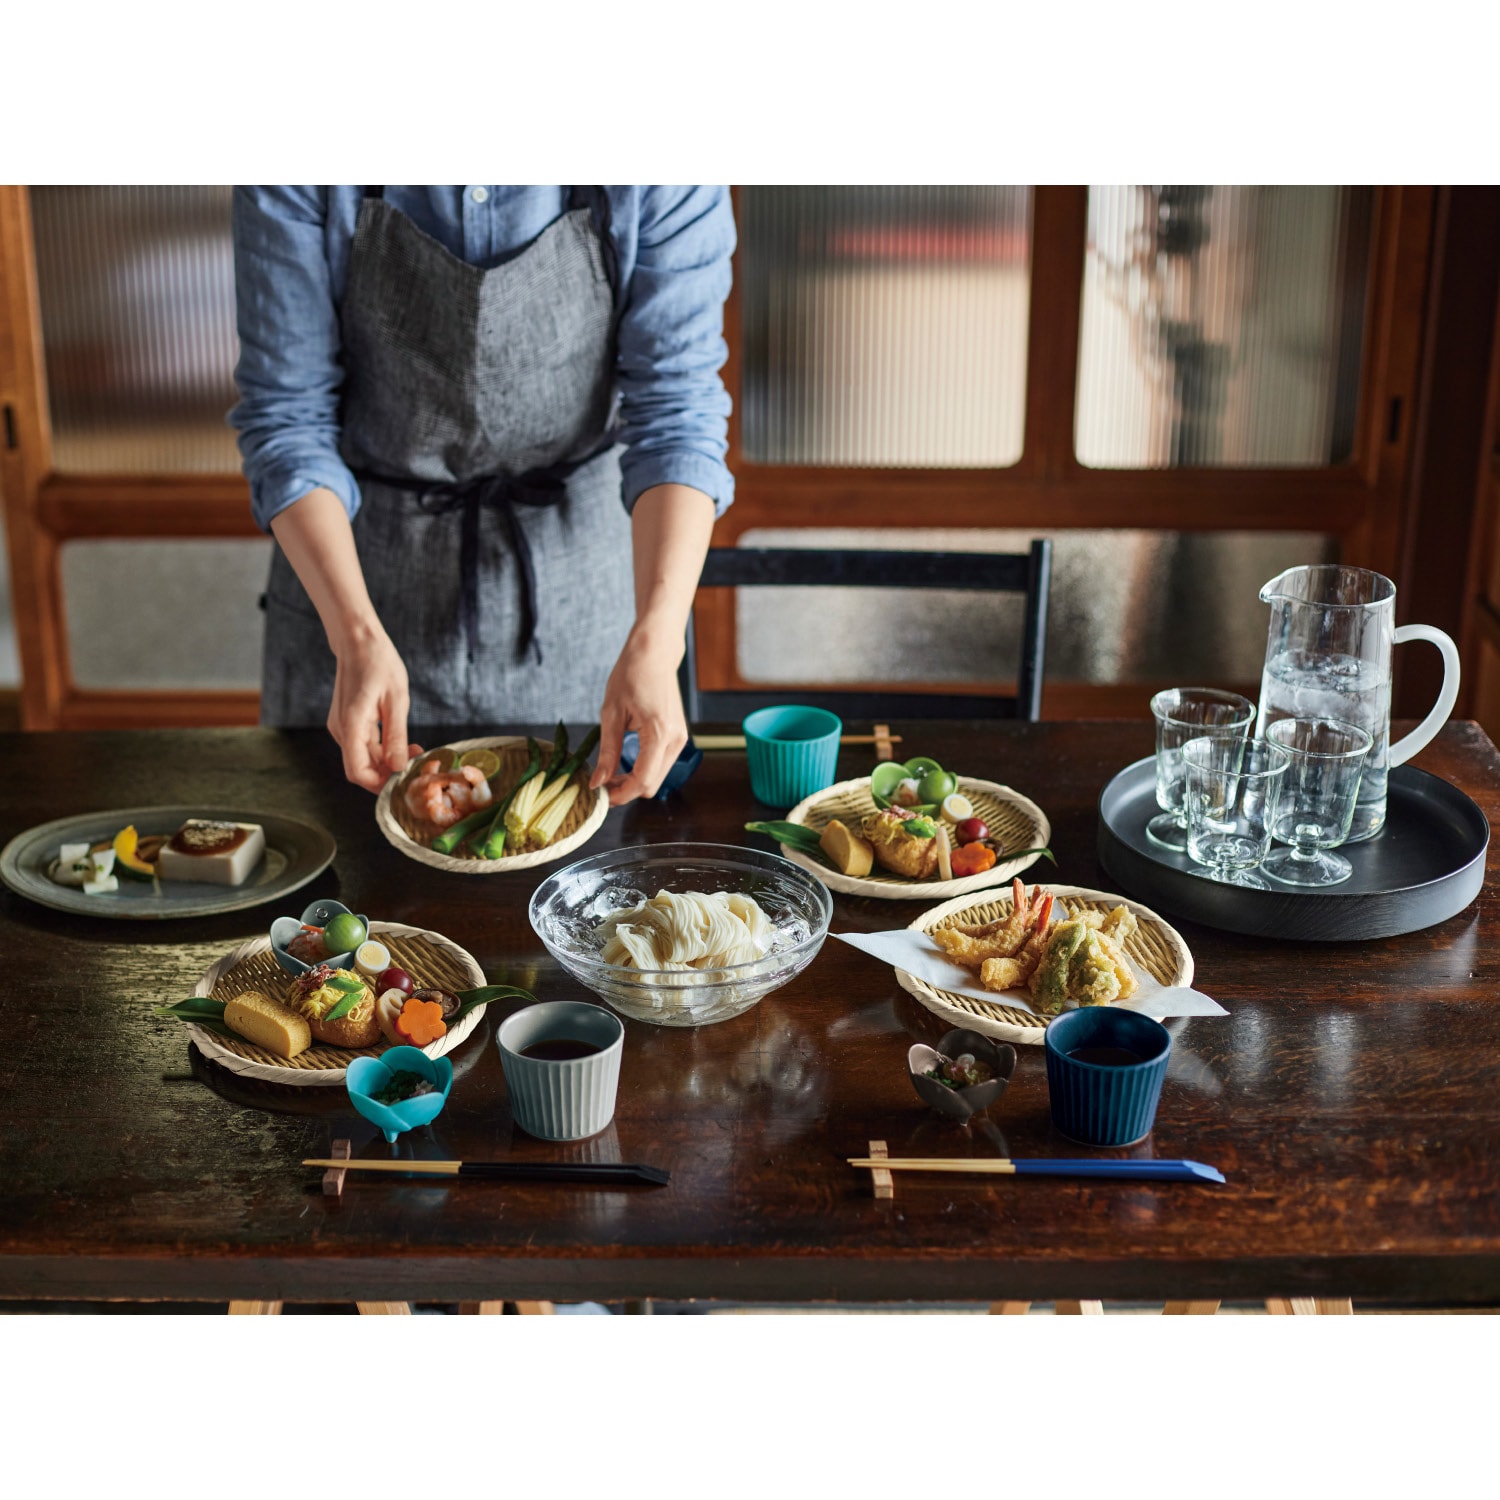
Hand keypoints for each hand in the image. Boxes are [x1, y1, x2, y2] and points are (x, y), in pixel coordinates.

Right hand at [327, 622, 422, 791]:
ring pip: (364, 758)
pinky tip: (402, 742)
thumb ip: (396, 736)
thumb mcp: (396, 700)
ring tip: (415, 749)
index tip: (406, 779)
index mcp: (351, 725)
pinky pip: (364, 746)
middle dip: (389, 772)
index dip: (380, 783)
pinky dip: (383, 750)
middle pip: (362, 768)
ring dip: (388, 761)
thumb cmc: (378, 663)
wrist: (358, 641)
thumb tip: (399, 767)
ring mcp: (343, 727)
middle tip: (418, 762)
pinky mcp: (348, 723)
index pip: (358, 772)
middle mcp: (341, 730)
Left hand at [591, 628, 687, 804]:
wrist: (655, 652)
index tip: (600, 795)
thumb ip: (607, 752)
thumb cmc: (632, 674)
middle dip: (626, 790)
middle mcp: (675, 740)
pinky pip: (661, 765)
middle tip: (601, 783)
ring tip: (610, 772)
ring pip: (657, 778)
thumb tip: (598, 782)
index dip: (620, 794)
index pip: (642, 780)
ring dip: (634, 781)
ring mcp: (680, 739)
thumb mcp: (611, 713)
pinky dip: (643, 770)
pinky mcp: (679, 736)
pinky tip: (626, 761)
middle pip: (652, 785)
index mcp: (659, 733)